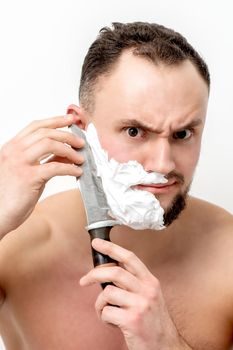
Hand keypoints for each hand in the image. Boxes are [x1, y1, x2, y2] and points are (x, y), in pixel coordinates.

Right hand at [0, 115, 83, 236]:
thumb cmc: (11, 195)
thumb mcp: (27, 171)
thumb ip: (44, 160)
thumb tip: (66, 154)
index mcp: (12, 147)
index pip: (35, 126)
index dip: (55, 120)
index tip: (70, 120)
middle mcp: (14, 151)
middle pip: (45, 133)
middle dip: (67, 135)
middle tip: (81, 142)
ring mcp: (20, 163)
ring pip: (49, 144)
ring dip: (69, 150)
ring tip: (80, 158)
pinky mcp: (28, 178)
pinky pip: (55, 167)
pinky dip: (69, 168)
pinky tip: (77, 172)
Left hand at [80, 238, 190, 349]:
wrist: (166, 347)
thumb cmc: (153, 323)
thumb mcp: (149, 297)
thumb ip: (133, 283)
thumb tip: (108, 271)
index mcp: (150, 282)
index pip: (129, 258)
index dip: (112, 248)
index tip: (97, 243)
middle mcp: (147, 290)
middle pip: (115, 271)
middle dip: (94, 273)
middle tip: (84, 280)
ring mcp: (140, 304)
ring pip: (107, 292)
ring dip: (100, 304)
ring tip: (106, 312)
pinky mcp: (132, 320)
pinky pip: (106, 312)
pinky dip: (104, 318)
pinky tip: (113, 323)